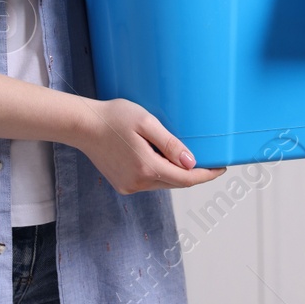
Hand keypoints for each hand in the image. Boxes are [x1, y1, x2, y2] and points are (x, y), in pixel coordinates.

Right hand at [73, 97, 225, 193]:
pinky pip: (149, 182)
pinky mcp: (122, 184)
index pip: (186, 179)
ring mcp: (129, 186)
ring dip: (175, 173)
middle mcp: (139, 182)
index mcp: (147, 168)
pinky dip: (159, 173)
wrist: (83, 125)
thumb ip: (170, 143)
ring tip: (182, 155)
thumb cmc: (114, 117)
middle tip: (208, 160)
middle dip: (193, 173)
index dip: (206, 175)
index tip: (221, 168)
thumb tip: (191, 162)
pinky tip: (158, 158)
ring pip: (162, 183)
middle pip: (176, 183)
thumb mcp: (146, 122)